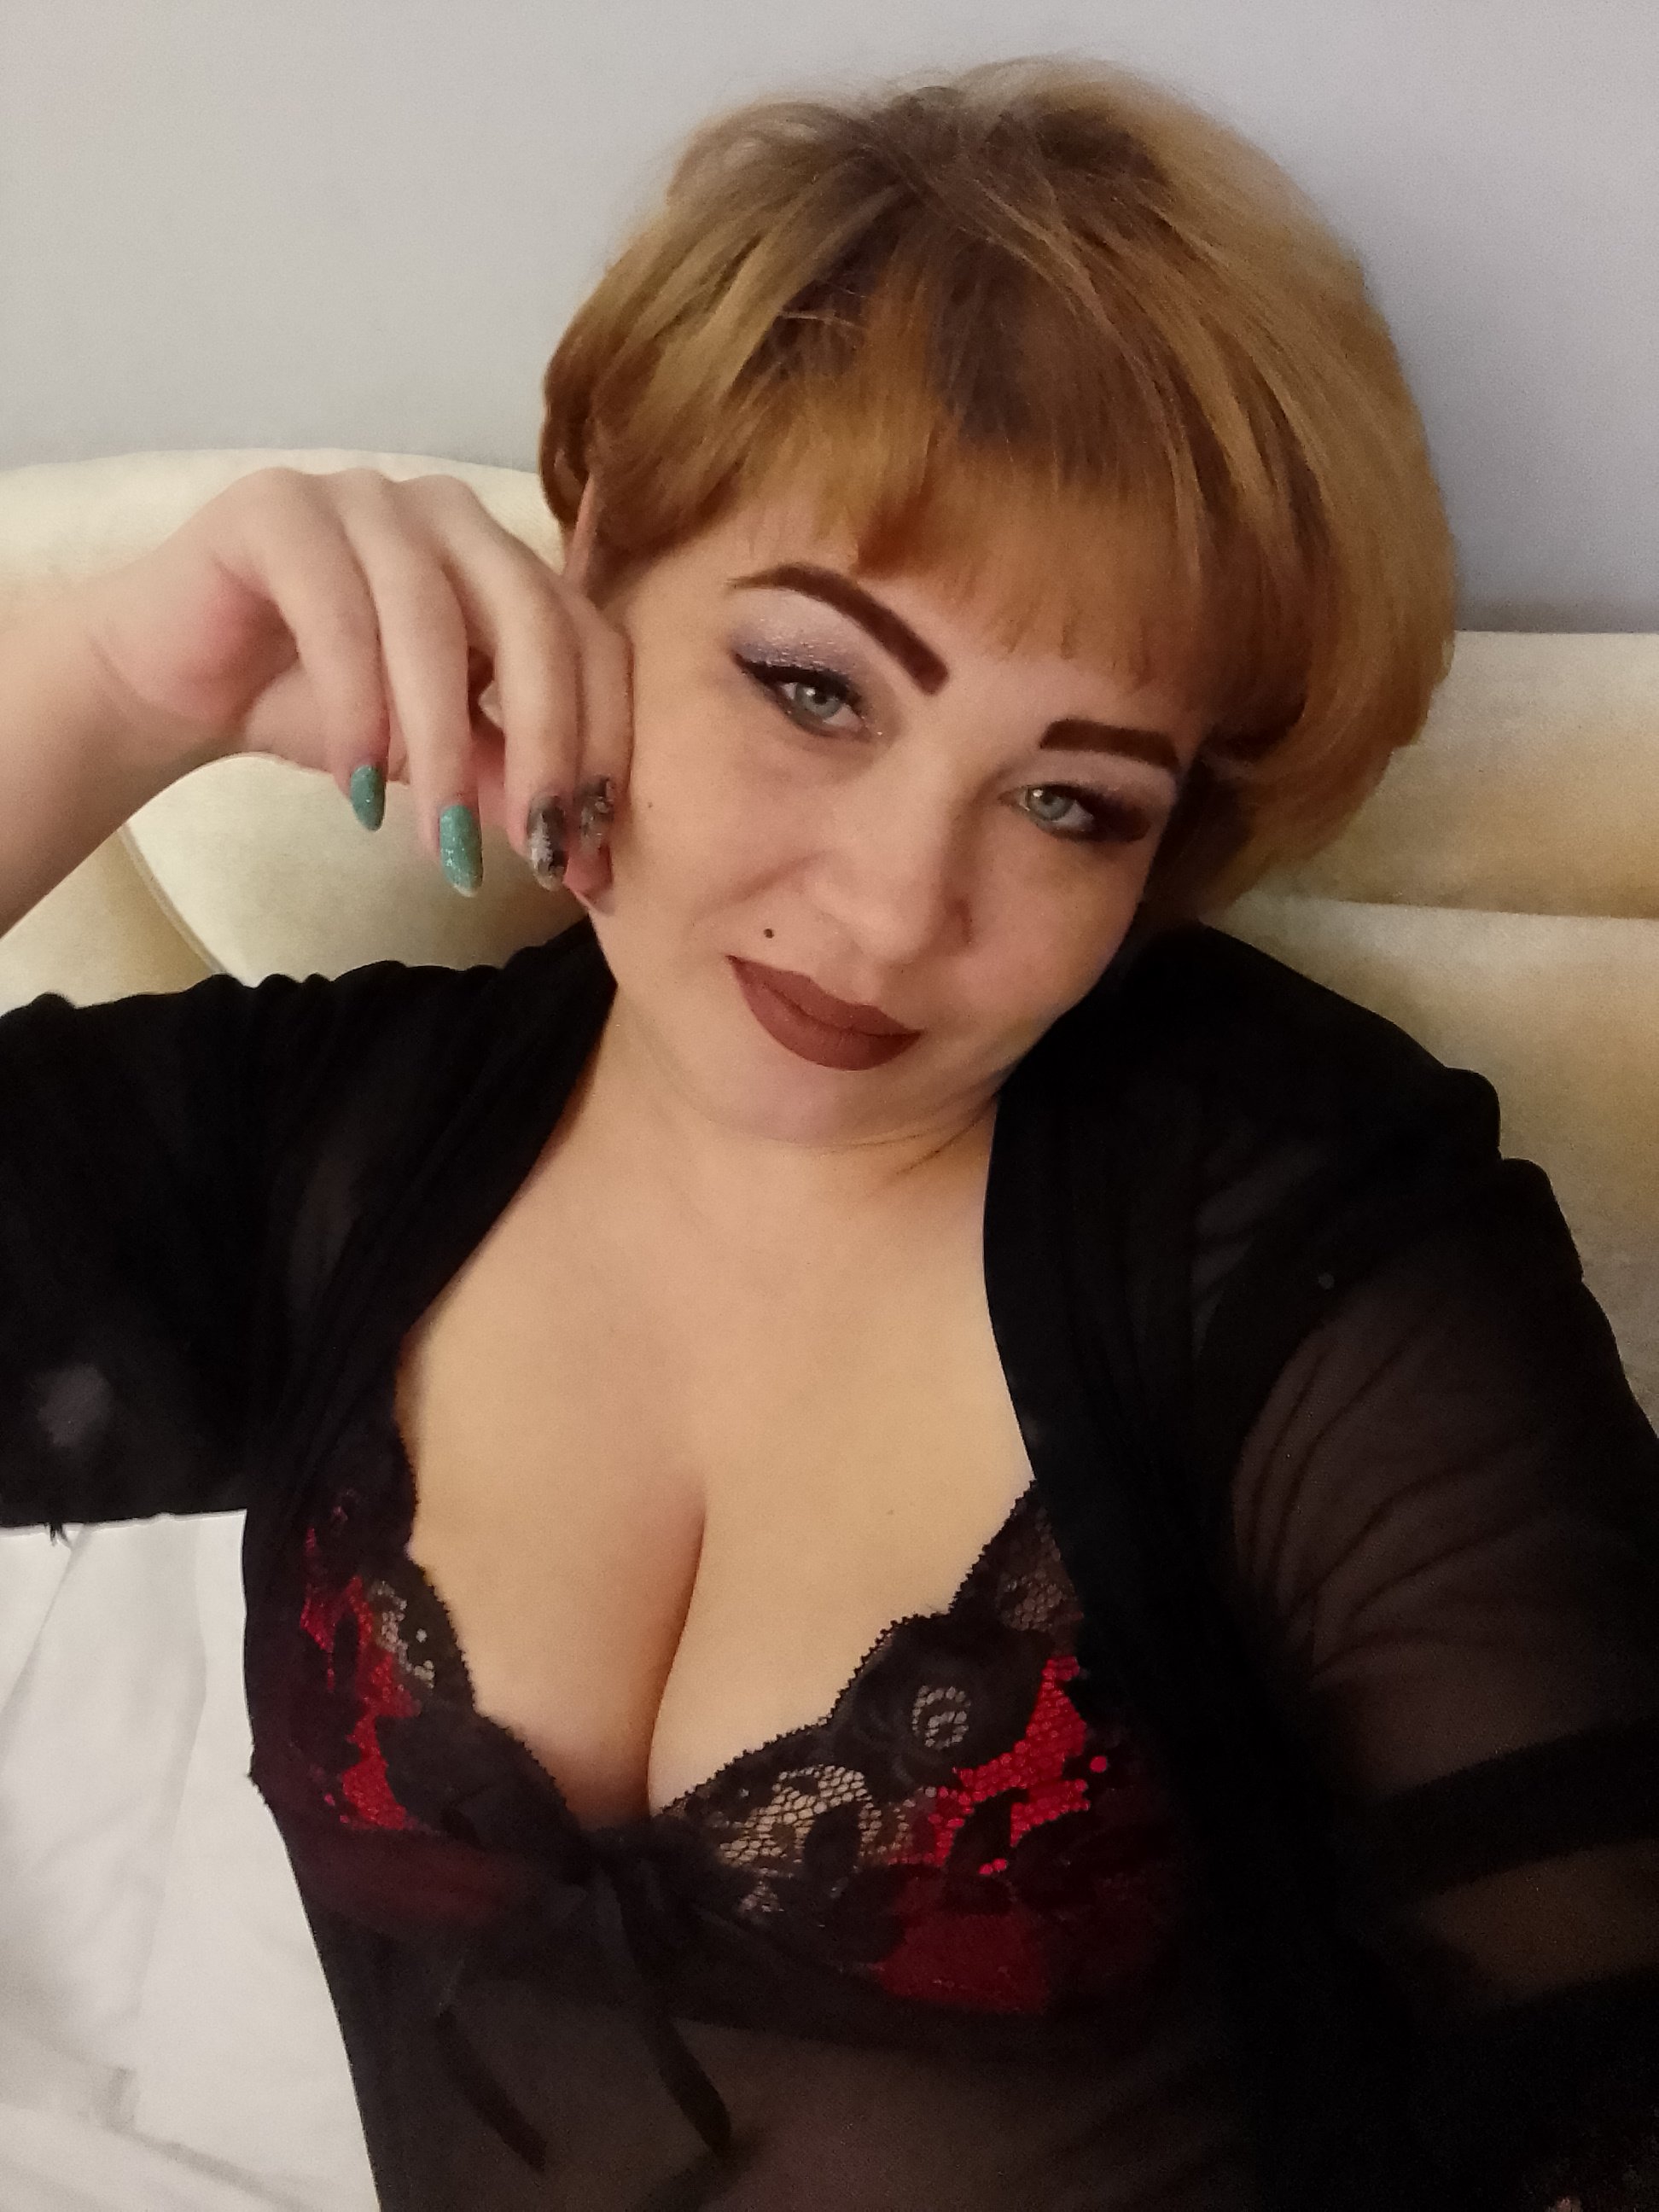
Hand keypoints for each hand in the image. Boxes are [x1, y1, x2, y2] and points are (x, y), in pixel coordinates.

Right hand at [72, 465, 629, 898]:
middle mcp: (451, 515)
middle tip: (535, 852)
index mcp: (506, 561)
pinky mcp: (279, 509)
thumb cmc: (319, 709)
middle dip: (544, 746)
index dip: (603, 745)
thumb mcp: (434, 758)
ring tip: (437, 840)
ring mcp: (366, 498)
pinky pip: (338, 613)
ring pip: (433, 620)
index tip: (589, 852)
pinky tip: (358, 790)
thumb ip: (506, 782)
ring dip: (443, 745)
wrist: (179, 682)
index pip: (590, 640)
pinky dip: (356, 711)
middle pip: (533, 619)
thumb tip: (583, 856)